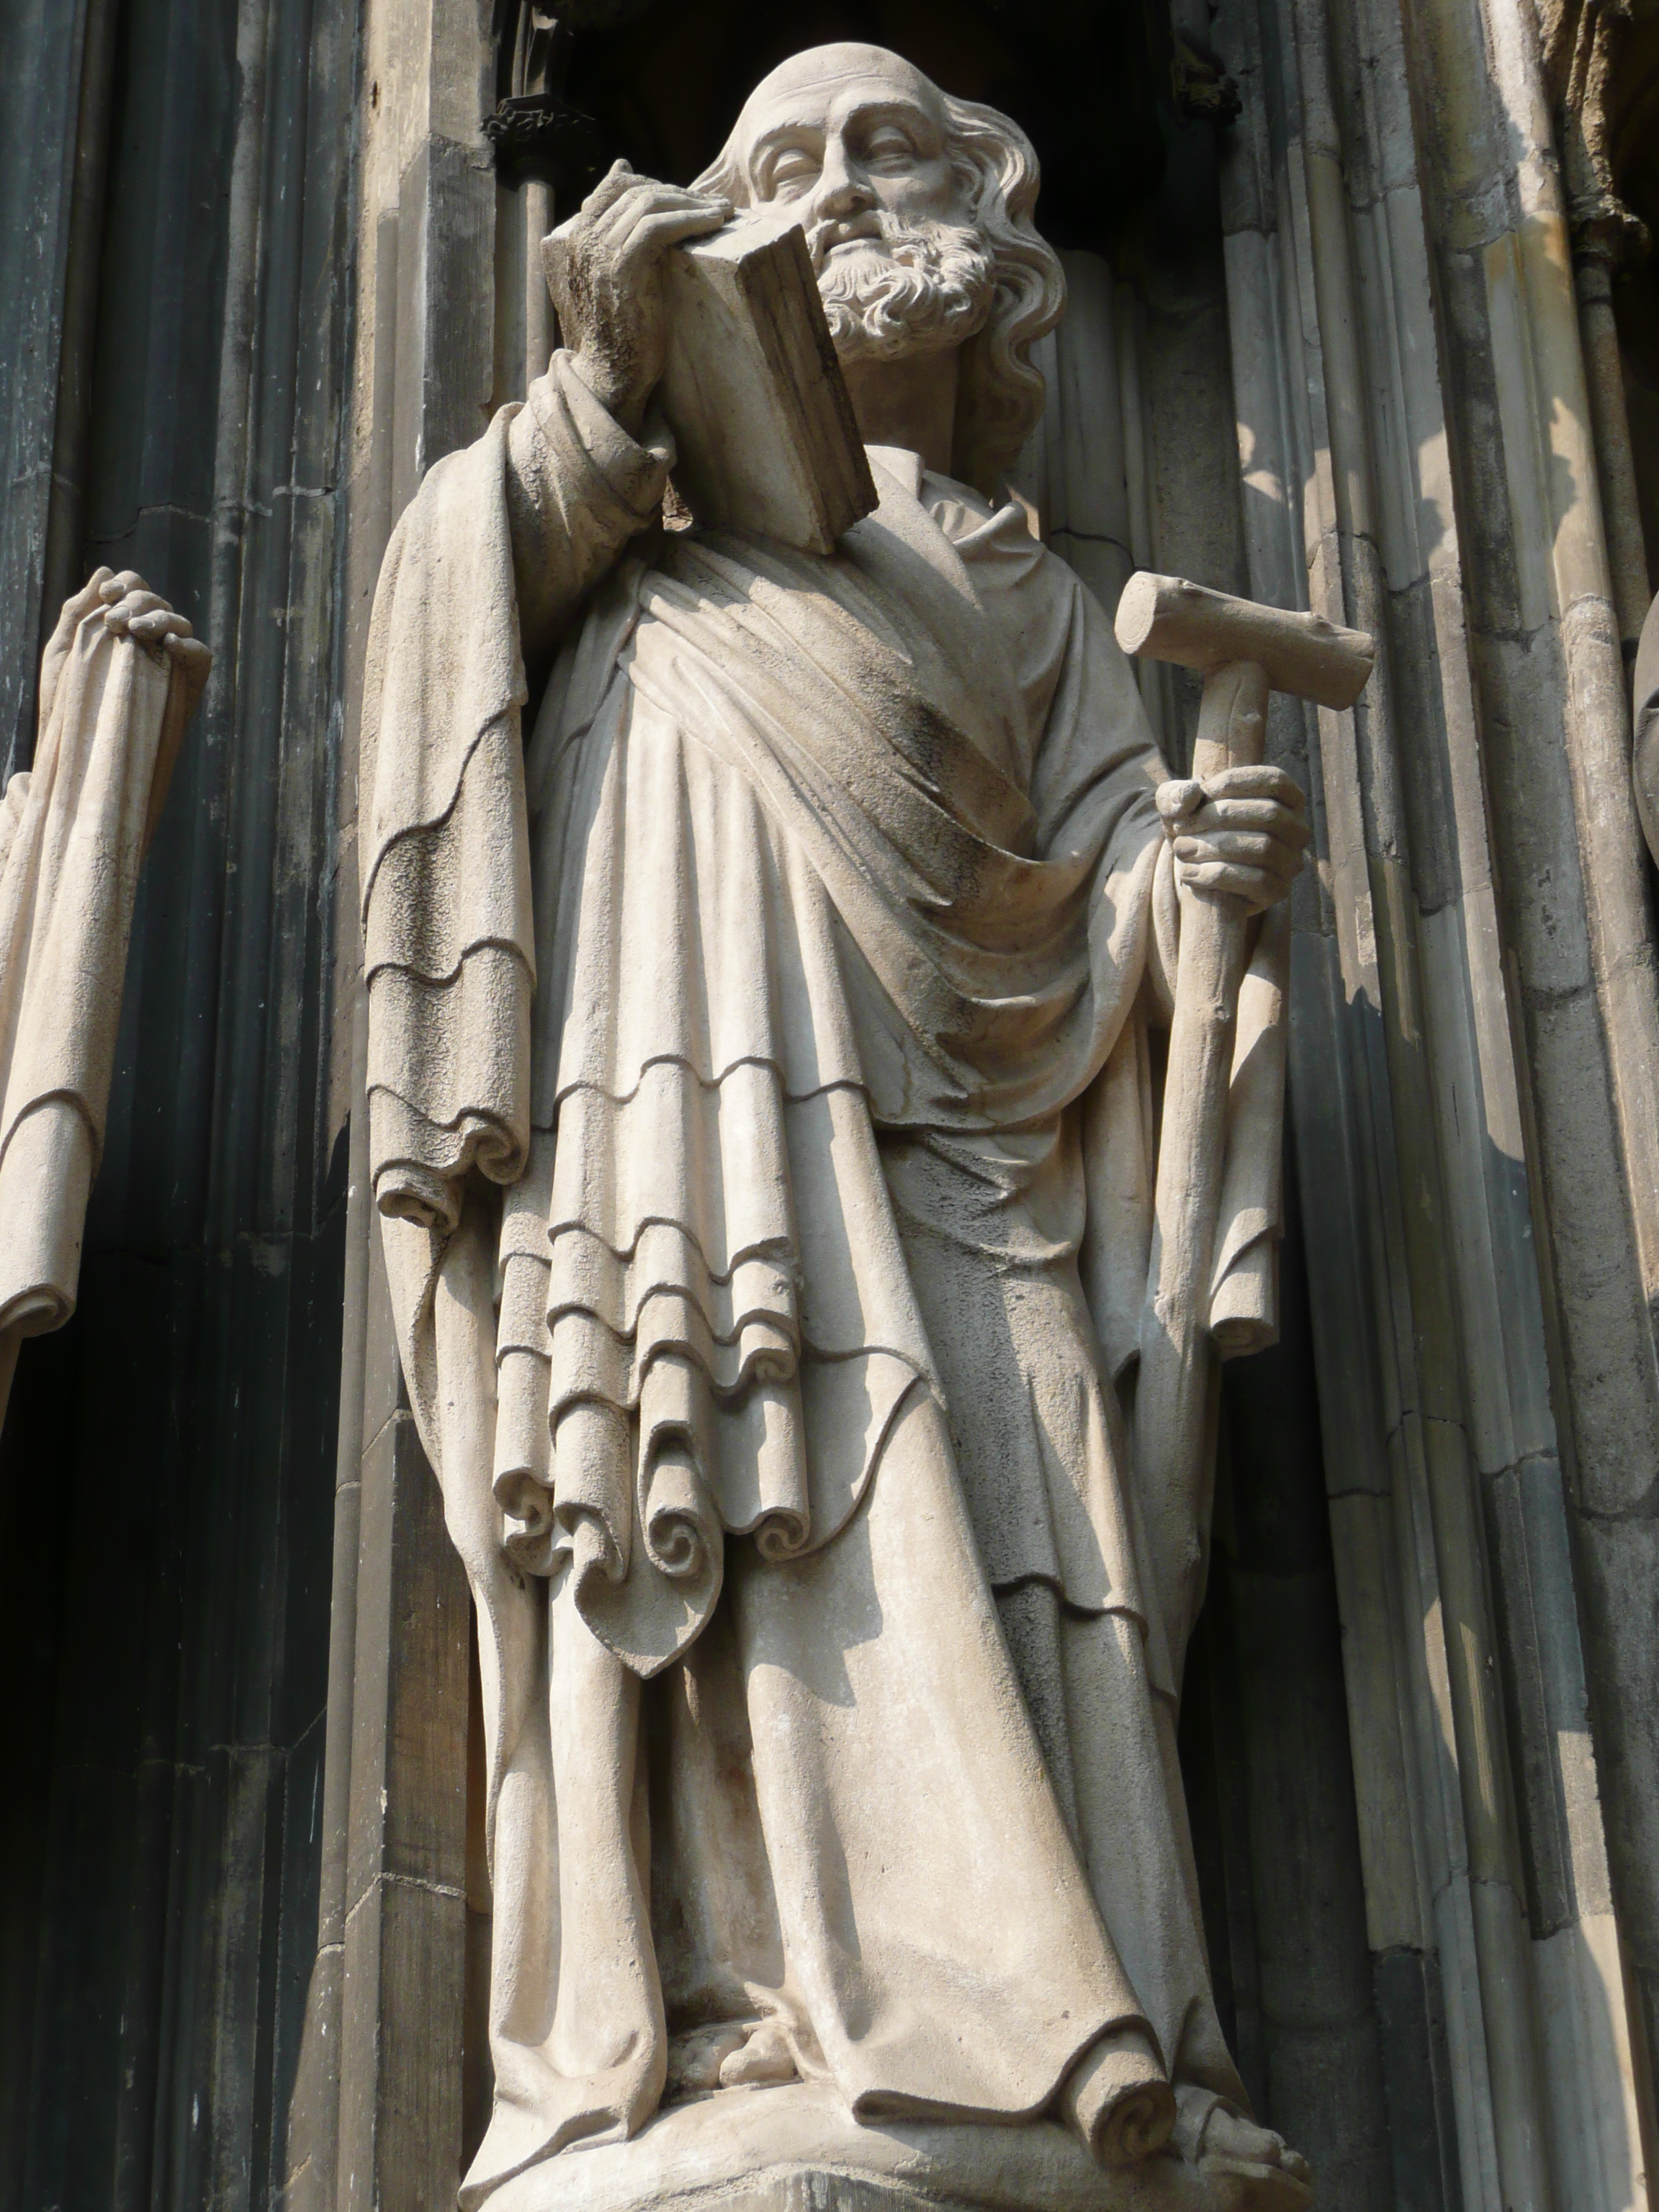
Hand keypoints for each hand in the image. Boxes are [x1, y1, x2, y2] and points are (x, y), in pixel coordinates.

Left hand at [39, 568, 210, 730]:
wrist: (84, 744)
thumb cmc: (69, 700)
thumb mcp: (65, 650)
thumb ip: (78, 611)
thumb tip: (104, 572)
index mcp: (123, 624)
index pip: (135, 588)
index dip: (126, 584)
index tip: (108, 597)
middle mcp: (150, 637)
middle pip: (156, 602)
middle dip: (137, 603)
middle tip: (116, 621)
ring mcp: (171, 659)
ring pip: (179, 622)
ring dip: (159, 619)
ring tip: (137, 630)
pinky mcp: (189, 682)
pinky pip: (200, 654)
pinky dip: (189, 645)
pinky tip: (170, 644)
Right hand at [541, 161, 729, 435]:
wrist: (613, 375)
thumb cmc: (625, 329)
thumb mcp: (621, 271)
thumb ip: (623, 231)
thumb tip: (624, 169)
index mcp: (579, 236)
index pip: (617, 186)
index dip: (658, 184)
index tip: (692, 198)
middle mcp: (583, 239)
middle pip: (636, 192)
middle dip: (681, 193)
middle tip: (716, 204)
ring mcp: (599, 253)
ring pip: (648, 205)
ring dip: (692, 203)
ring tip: (723, 212)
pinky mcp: (621, 271)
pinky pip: (656, 228)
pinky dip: (689, 220)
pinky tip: (714, 224)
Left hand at [1157, 763, 1309, 912]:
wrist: (1199, 873)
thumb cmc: (1196, 829)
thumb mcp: (1180, 807)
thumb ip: (1177, 795)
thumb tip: (1188, 795)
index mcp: (1287, 798)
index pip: (1274, 781)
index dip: (1236, 782)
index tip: (1199, 792)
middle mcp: (1297, 829)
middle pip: (1269, 814)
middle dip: (1220, 816)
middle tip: (1181, 826)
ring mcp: (1291, 862)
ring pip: (1263, 848)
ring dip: (1215, 847)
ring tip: (1181, 849)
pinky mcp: (1278, 890)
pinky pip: (1256, 881)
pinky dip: (1217, 876)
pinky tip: (1188, 874)